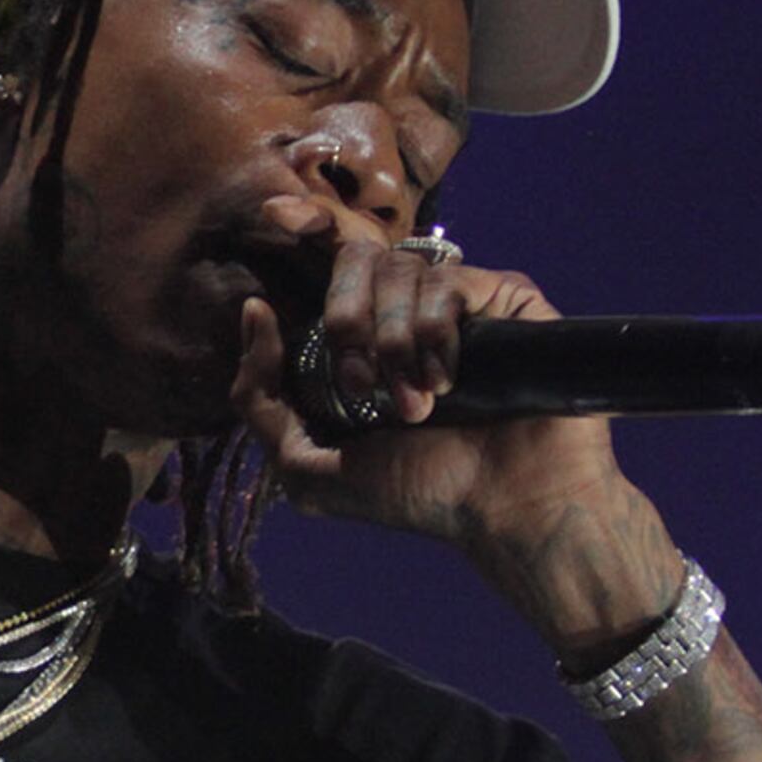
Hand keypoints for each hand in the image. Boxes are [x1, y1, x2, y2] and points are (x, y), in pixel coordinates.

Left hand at [227, 241, 685, 662]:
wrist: (507, 505)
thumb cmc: (418, 491)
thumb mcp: (307, 465)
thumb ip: (260, 402)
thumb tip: (255, 311)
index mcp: (364, 337)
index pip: (327, 271)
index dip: (314, 271)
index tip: (314, 312)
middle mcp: (410, 309)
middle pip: (355, 256)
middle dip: (348, 320)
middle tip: (365, 386)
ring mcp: (459, 299)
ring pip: (398, 267)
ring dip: (394, 341)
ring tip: (418, 402)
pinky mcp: (504, 295)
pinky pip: (445, 278)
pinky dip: (434, 332)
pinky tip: (447, 379)